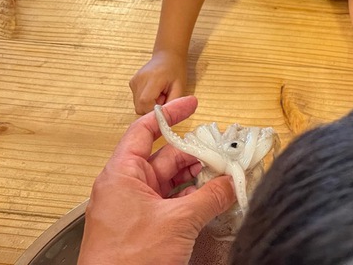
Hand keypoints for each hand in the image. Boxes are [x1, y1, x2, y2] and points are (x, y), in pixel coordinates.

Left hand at [78, 96, 236, 264]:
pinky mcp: (143, 228)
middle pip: (165, 156)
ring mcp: (134, 208)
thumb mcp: (178, 222)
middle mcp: (125, 187)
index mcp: (121, 175)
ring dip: (197, 178)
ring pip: (171, 181)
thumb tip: (231, 182)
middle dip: (196, 153)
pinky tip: (212, 199)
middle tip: (224, 152)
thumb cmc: (126, 263)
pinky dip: (191, 198)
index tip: (192, 104)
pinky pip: (170, 202)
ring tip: (224, 176)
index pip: (144, 130)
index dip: (170, 114)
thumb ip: (210, 196)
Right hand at [130, 50, 186, 113]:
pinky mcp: (132, 83)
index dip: (154, 110)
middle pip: (140, 107)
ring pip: (138, 105)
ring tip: (160, 93)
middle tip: (164, 98)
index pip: (145, 102)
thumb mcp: (180, 87)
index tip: (164, 106)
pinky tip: (154, 91)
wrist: (168, 56)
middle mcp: (139, 80)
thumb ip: (173, 103)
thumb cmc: (176, 70)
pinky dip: (146, 99)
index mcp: (153, 78)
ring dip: (149, 104)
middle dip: (152, 108)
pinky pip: (137, 100)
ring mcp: (134, 81)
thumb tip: (165, 118)